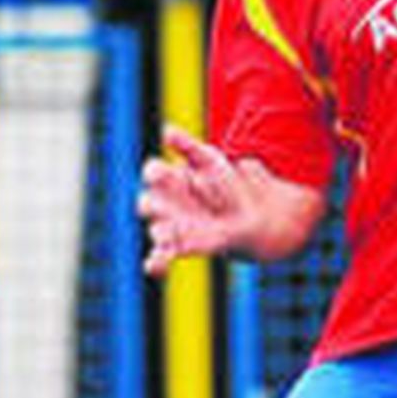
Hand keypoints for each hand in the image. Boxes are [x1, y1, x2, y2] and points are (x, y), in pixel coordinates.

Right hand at [138, 125, 257, 272]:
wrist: (248, 214)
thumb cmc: (225, 182)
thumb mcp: (210, 160)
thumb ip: (189, 146)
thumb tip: (166, 130)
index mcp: (170, 178)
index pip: (153, 173)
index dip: (155, 173)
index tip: (160, 172)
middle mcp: (166, 203)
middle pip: (147, 203)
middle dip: (150, 205)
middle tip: (155, 206)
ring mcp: (172, 226)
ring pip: (157, 230)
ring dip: (159, 233)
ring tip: (165, 236)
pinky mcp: (181, 247)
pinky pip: (161, 256)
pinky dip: (156, 262)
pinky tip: (153, 267)